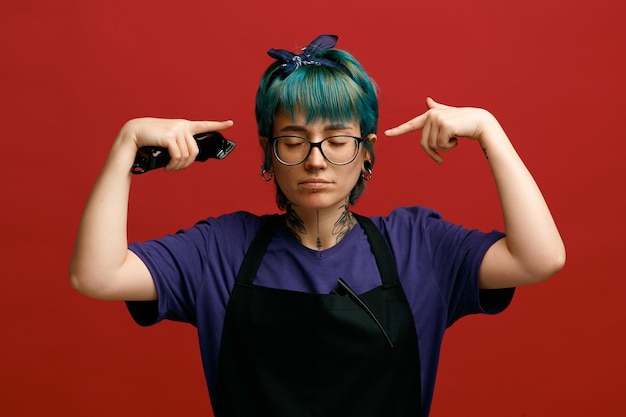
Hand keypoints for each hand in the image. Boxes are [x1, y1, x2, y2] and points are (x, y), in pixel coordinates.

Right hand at [119, 117, 233, 170]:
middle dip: (187, 164)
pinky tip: (168, 167)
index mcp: (184, 125)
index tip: (230, 123)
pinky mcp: (170, 136)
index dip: (219, 124)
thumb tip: (188, 159)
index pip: (205, 125)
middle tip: (176, 169)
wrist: (134, 134)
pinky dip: (173, 166)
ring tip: (170, 168)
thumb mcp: (168, 140)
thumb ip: (180, 145)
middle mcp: (183, 126)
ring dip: (178, 167)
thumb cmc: (150, 140)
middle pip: (194, 151)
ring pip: (186, 156)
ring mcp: (177, 130)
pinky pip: (178, 157)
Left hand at [384, 97, 495, 163]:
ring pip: (432, 145)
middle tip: (441, 159)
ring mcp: (437, 119)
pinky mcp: (444, 125)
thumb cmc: (465, 122)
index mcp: (430, 115)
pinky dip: (450, 146)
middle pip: (423, 142)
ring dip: (444, 148)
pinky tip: (458, 137)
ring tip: (454, 139)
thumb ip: (437, 110)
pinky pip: (441, 144)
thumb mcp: (449, 117)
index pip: (411, 124)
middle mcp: (431, 115)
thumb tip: (427, 100)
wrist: (481, 122)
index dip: (398, 130)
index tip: (386, 134)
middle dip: (433, 153)